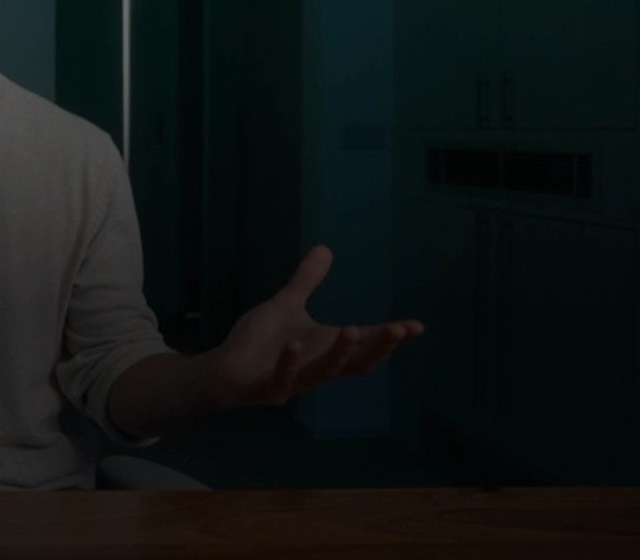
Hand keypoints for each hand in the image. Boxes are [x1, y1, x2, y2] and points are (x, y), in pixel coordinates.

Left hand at [210, 245, 425, 407]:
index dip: (390, 337)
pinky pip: (282, 381)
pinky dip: (289, 364)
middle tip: (398, 329)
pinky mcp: (267, 390)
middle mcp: (317, 367)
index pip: (365, 344)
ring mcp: (294, 382)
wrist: (223, 369)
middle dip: (379, 346)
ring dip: (339, 353)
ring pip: (325, 372)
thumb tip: (324, 248)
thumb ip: (306, 281)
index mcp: (326, 348)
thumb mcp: (286, 305)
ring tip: (351, 328)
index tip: (415, 326)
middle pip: (357, 363)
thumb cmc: (259, 341)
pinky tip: (294, 345)